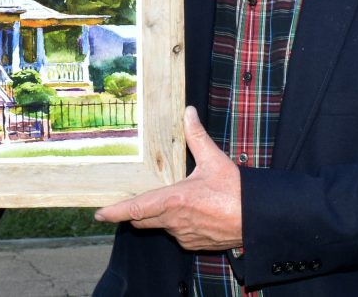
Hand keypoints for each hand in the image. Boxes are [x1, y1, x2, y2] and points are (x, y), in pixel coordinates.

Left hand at [94, 106, 241, 251]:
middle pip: (142, 220)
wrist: (259, 218)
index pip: (136, 209)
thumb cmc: (236, 191)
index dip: (115, 212)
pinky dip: (177, 223)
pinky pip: (177, 233)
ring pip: (161, 225)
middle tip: (130, 202)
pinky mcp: (194, 244)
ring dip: (160, 215)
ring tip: (173, 200)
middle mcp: (174, 221)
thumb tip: (188, 113)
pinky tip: (192, 212)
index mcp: (174, 200)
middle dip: (135, 212)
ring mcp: (184, 235)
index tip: (99, 214)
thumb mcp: (214, 159)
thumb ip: (196, 136)